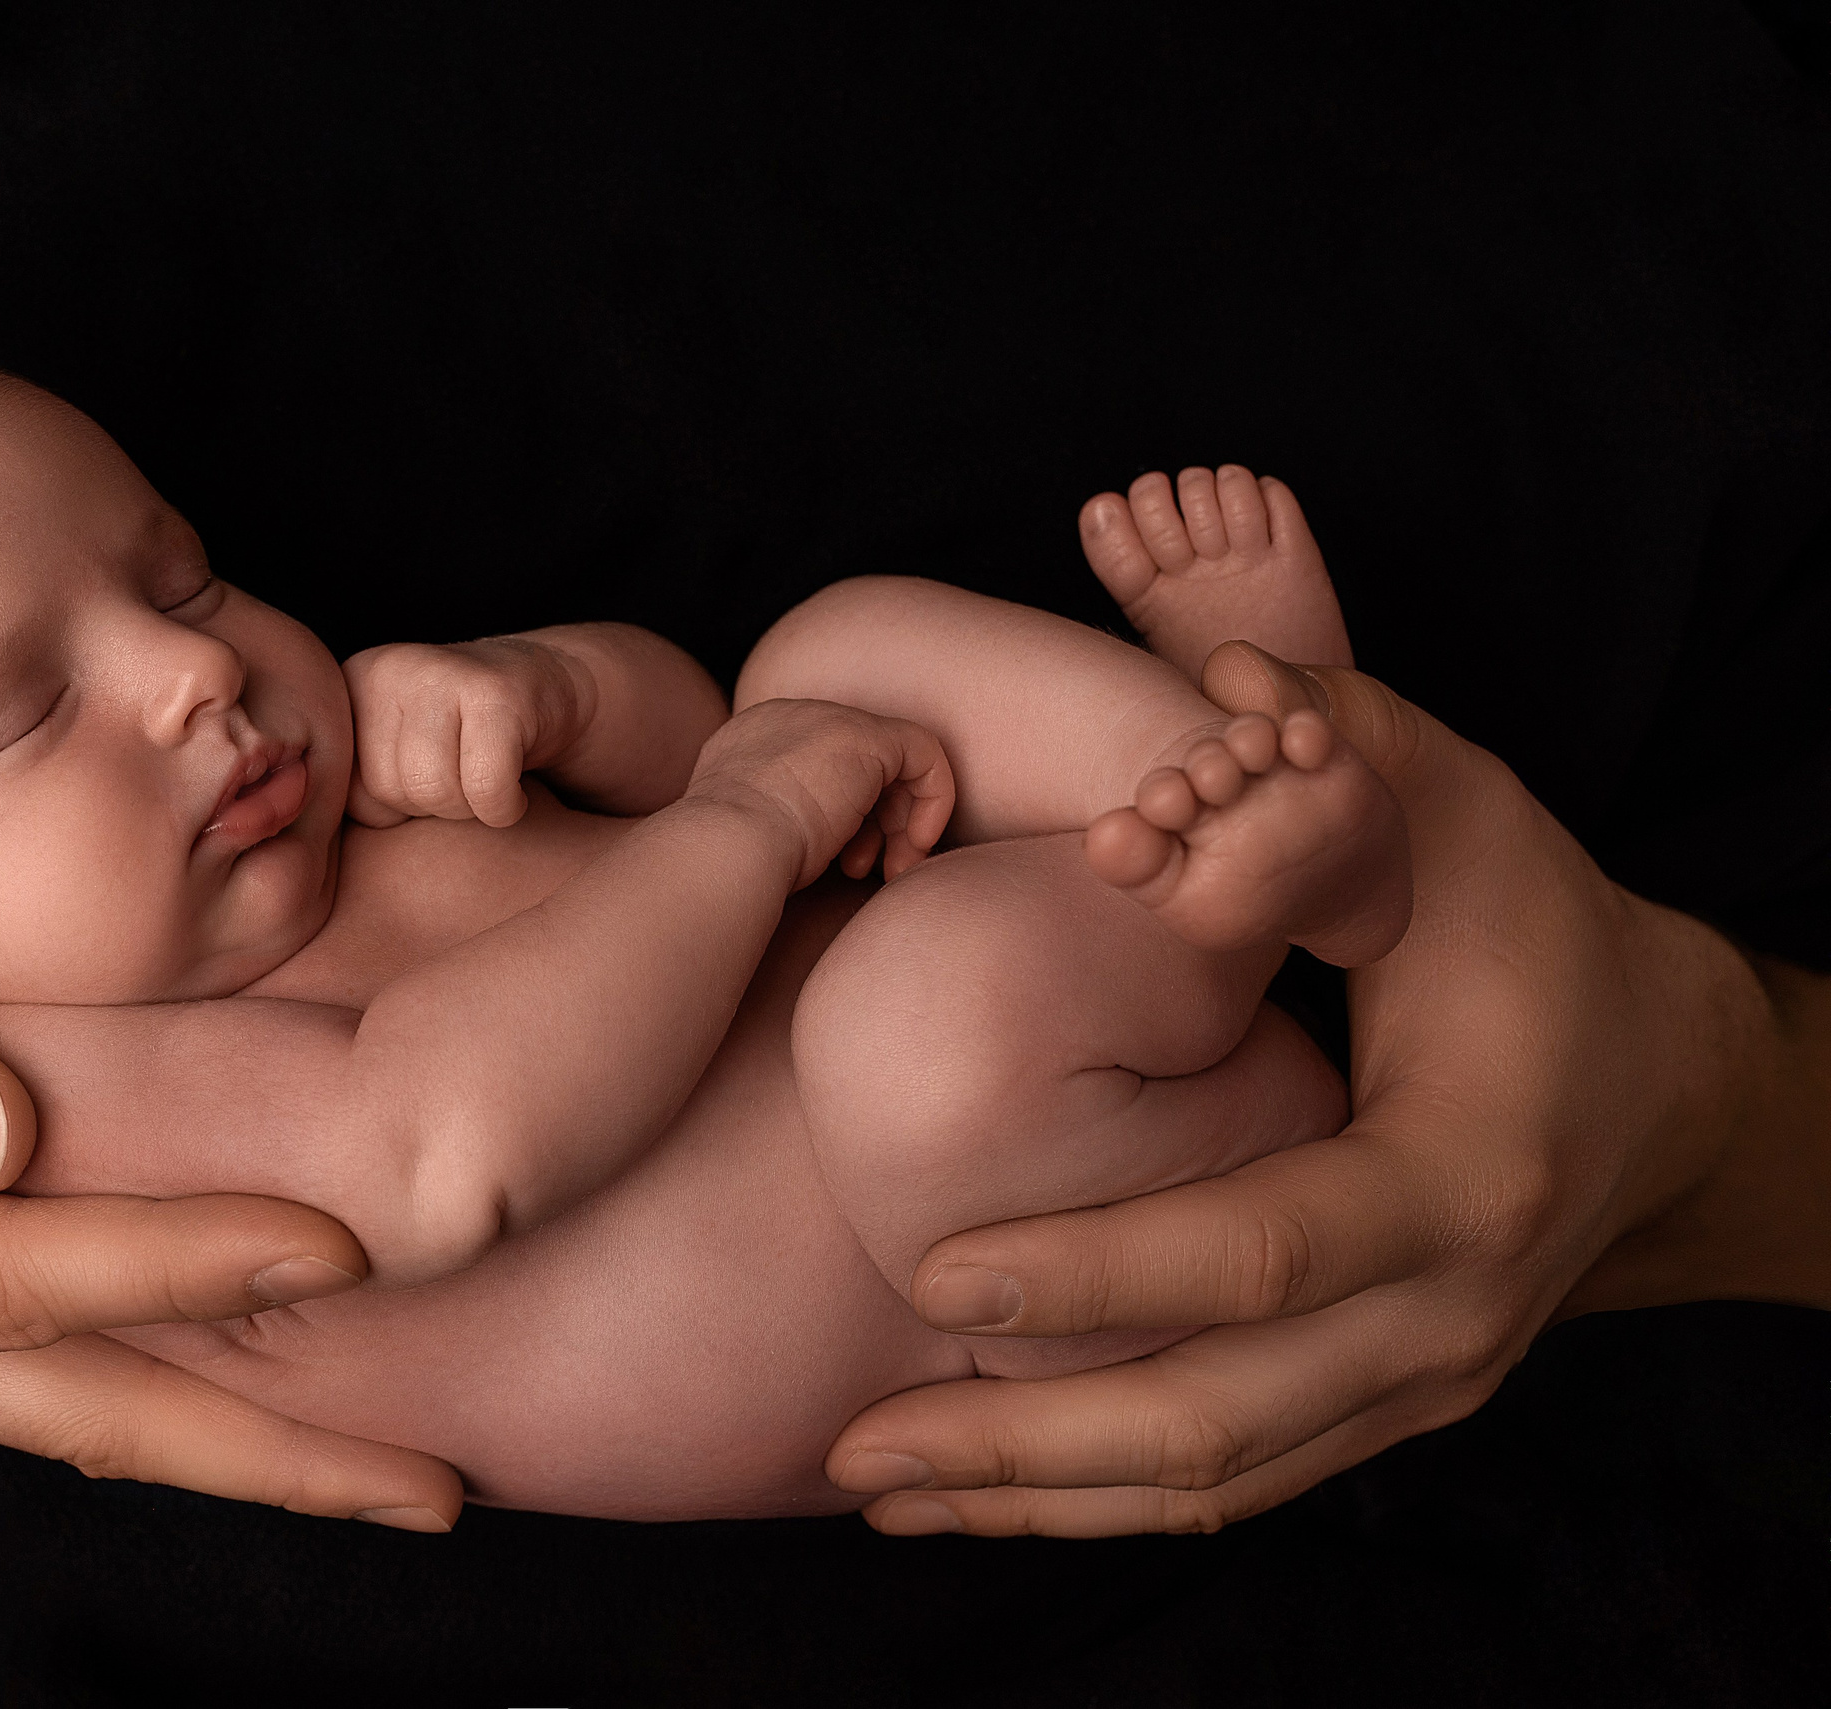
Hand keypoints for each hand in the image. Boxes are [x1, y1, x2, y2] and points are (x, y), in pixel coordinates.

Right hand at [0, 884, 463, 1530]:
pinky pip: (43, 1361)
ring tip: (377, 1473)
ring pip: (84, 1406)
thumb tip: (2, 1130)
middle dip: (270, 1460)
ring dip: (232, 1441)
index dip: (187, 1258)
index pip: (31, 1278)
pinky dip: (150, 1382)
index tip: (342, 1248)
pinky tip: (230, 1381)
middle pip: (95, 1415)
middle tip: (433, 1496)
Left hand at [343, 637, 592, 827]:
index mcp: (352, 685)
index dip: (396, 806)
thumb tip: (332, 831)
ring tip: (484, 775)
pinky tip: (514, 784)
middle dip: (433, 805)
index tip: (427, 772)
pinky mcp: (496, 693)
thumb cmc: (461, 737)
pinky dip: (506, 808)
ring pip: (434, 791)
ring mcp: (441, 673)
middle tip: (463, 773)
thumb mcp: (391, 752)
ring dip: (469, 808)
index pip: (351, 793)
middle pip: (391, 791)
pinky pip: (486, 789)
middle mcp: (388, 669)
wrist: (545, 685)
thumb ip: (355, 784)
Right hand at [684, 697, 955, 886]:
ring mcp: (828, 720)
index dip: (846, 818)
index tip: (850, 864)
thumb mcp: (746, 834)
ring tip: (891, 872)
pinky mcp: (866, 735)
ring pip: (892, 765)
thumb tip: (806, 843)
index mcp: (753, 740)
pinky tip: (916, 846)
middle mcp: (790, 719)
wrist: (725, 847)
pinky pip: (924, 756)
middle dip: (878, 823)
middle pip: (857, 764)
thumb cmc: (730, 860)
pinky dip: (932, 803)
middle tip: (879, 871)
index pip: (818, 767)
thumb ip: (773, 820)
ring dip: (901, 826)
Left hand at [825, 641, 1778, 1535]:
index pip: (1266, 1251)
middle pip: (1220, 1421)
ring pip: (1215, 1480)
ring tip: (869, 1482)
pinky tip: (974, 1489)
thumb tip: (1217, 668)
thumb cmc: (1538, 934)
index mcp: (1462, 1175)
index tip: (935, 1272)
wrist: (1666, 1087)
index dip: (1101, 1269)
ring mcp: (1421, 1383)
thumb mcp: (1468, 818)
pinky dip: (1097, 1497)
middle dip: (1025, 1441)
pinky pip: (1234, 1479)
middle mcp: (1447, 1315)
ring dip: (1036, 1494)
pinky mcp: (1384, 1407)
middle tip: (853, 1444)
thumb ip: (1350, 740)